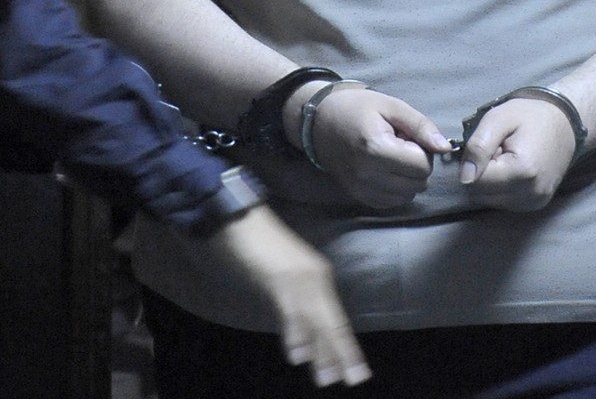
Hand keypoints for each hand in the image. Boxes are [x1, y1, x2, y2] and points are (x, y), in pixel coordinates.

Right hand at [207, 207, 370, 387]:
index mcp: (318, 277)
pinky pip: (290, 310)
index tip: (356, 372)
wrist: (239, 214)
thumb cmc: (257, 243)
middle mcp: (315, 278)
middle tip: (354, 380)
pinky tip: (297, 355)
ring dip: (322, 352)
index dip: (346, 347)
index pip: (336, 319)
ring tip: (328, 379)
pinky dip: (295, 333)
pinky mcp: (279, 277)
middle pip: (333, 323)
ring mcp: (298, 277)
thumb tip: (300, 334)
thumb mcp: (281, 276)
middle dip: (343, 354)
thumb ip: (292, 301)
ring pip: (315, 321)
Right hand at [292, 86, 453, 208]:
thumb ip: (420, 126)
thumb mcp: (391, 106)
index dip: (422, 149)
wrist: (319, 121)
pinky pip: (394, 202)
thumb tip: (444, 148)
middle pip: (418, 182)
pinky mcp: (360, 197)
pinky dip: (397, 188)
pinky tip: (385, 169)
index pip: (422, 165)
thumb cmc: (356, 108)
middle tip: (399, 145)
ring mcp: (361, 189)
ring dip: (408, 177)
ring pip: (408, 195)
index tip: (406, 136)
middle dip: (417, 164)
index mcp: (376, 149)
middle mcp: (367, 175)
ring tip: (391, 156)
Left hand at [456, 97, 576, 210]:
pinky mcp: (536, 204)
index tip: (490, 146)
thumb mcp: (498, 118)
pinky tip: (512, 169)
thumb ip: (478, 146)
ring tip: (506, 158)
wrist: (565, 123)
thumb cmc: (531, 116)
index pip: (475, 182)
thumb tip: (465, 177)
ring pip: (490, 201)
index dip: (474, 163)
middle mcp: (531, 193)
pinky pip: (504, 201)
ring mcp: (535, 202)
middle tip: (497, 150)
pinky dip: (501, 187)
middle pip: (481, 194)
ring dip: (490, 181)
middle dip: (481, 173)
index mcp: (523, 171)